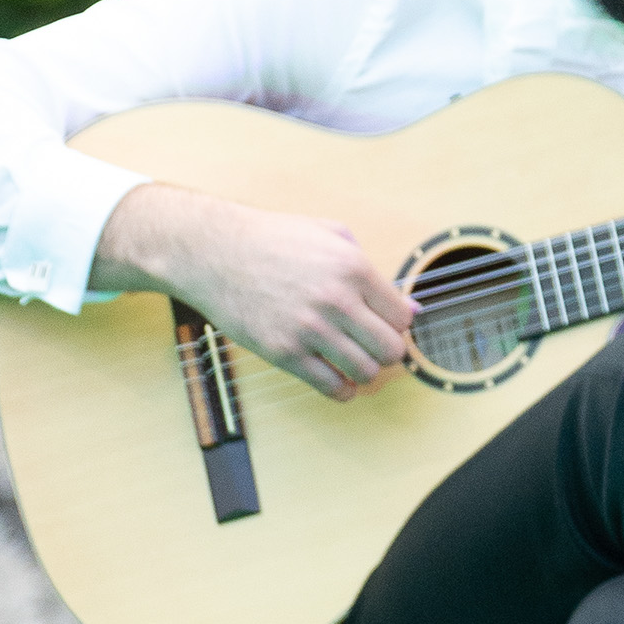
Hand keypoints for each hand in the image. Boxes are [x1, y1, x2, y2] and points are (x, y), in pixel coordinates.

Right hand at [92, 182, 415, 400]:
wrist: (212, 251)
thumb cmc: (271, 240)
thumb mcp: (329, 234)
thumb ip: (371, 268)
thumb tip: (410, 309)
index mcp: (353, 268)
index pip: (403, 317)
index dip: (398, 323)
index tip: (385, 323)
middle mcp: (336, 300)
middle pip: (391, 350)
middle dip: (387, 351)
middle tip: (372, 345)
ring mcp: (309, 329)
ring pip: (366, 372)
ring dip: (365, 371)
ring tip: (353, 360)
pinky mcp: (284, 353)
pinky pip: (331, 387)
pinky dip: (342, 390)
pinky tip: (337, 379)